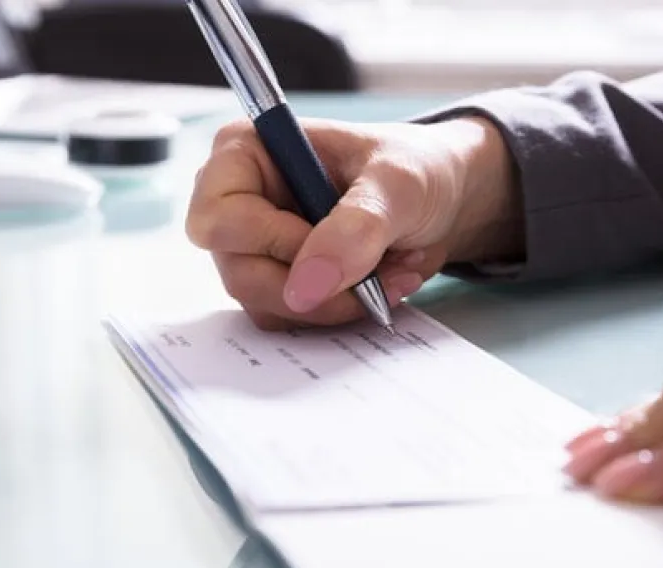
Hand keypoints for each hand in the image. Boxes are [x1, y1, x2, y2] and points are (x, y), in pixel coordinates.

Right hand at [186, 116, 521, 329]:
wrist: (445, 198)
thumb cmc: (416, 167)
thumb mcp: (398, 184)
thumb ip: (355, 227)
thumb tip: (306, 286)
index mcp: (245, 153)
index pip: (217, 218)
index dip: (272, 242)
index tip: (334, 242)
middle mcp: (238, 201)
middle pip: (240, 272)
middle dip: (317, 283)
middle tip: (379, 270)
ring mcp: (256, 248)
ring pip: (266, 304)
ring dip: (338, 301)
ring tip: (392, 271)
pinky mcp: (281, 282)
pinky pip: (292, 319)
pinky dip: (341, 311)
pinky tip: (380, 284)